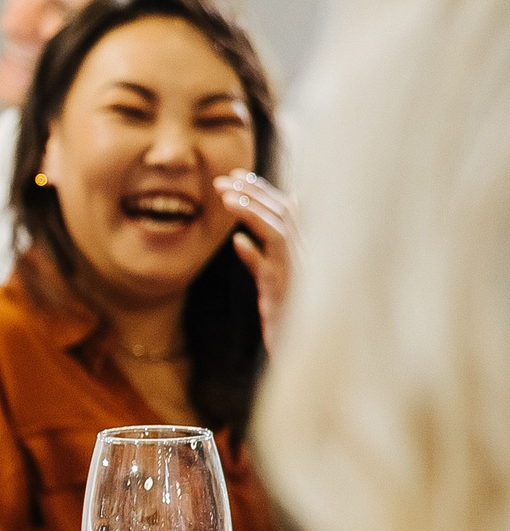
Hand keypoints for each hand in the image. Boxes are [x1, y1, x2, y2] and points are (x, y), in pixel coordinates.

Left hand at [217, 171, 296, 351]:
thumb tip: (243, 237)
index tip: (237, 176)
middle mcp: (305, 257)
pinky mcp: (286, 295)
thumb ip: (262, 259)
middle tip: (223, 180)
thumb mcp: (271, 286)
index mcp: (303, 250)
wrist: (308, 354)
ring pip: (278, 234)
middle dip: (253, 193)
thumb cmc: (289, 319)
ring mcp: (297, 275)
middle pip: (282, 214)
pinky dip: (255, 254)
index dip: (262, 190)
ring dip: (252, 213)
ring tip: (226, 199)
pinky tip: (238, 243)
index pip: (285, 210)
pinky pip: (271, 271)